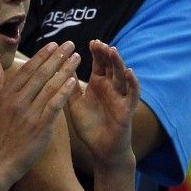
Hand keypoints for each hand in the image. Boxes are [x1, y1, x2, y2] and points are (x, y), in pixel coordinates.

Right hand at [0, 41, 80, 184]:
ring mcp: (28, 114)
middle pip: (40, 75)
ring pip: (49, 87)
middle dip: (56, 57)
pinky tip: (74, 81)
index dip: (41, 56)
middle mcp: (16, 102)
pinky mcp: (39, 127)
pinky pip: (54, 105)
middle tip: (70, 44)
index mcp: (5, 96)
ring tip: (76, 58)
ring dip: (64, 70)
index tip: (53, 45)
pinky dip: (63, 92)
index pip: (27, 71)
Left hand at [66, 40, 139, 168]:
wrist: (101, 149)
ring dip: (118, 63)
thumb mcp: (75, 104)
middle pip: (110, 66)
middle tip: (98, 43)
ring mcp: (120, 97)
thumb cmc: (89, 126)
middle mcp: (111, 88)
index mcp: (98, 85)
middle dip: (105, 54)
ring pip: (122, 76)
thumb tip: (58, 68)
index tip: (92, 42)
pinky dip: (133, 83)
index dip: (95, 53)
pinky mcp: (127, 109)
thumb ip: (68, 88)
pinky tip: (130, 72)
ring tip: (112, 51)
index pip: (98, 64)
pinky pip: (132, 94)